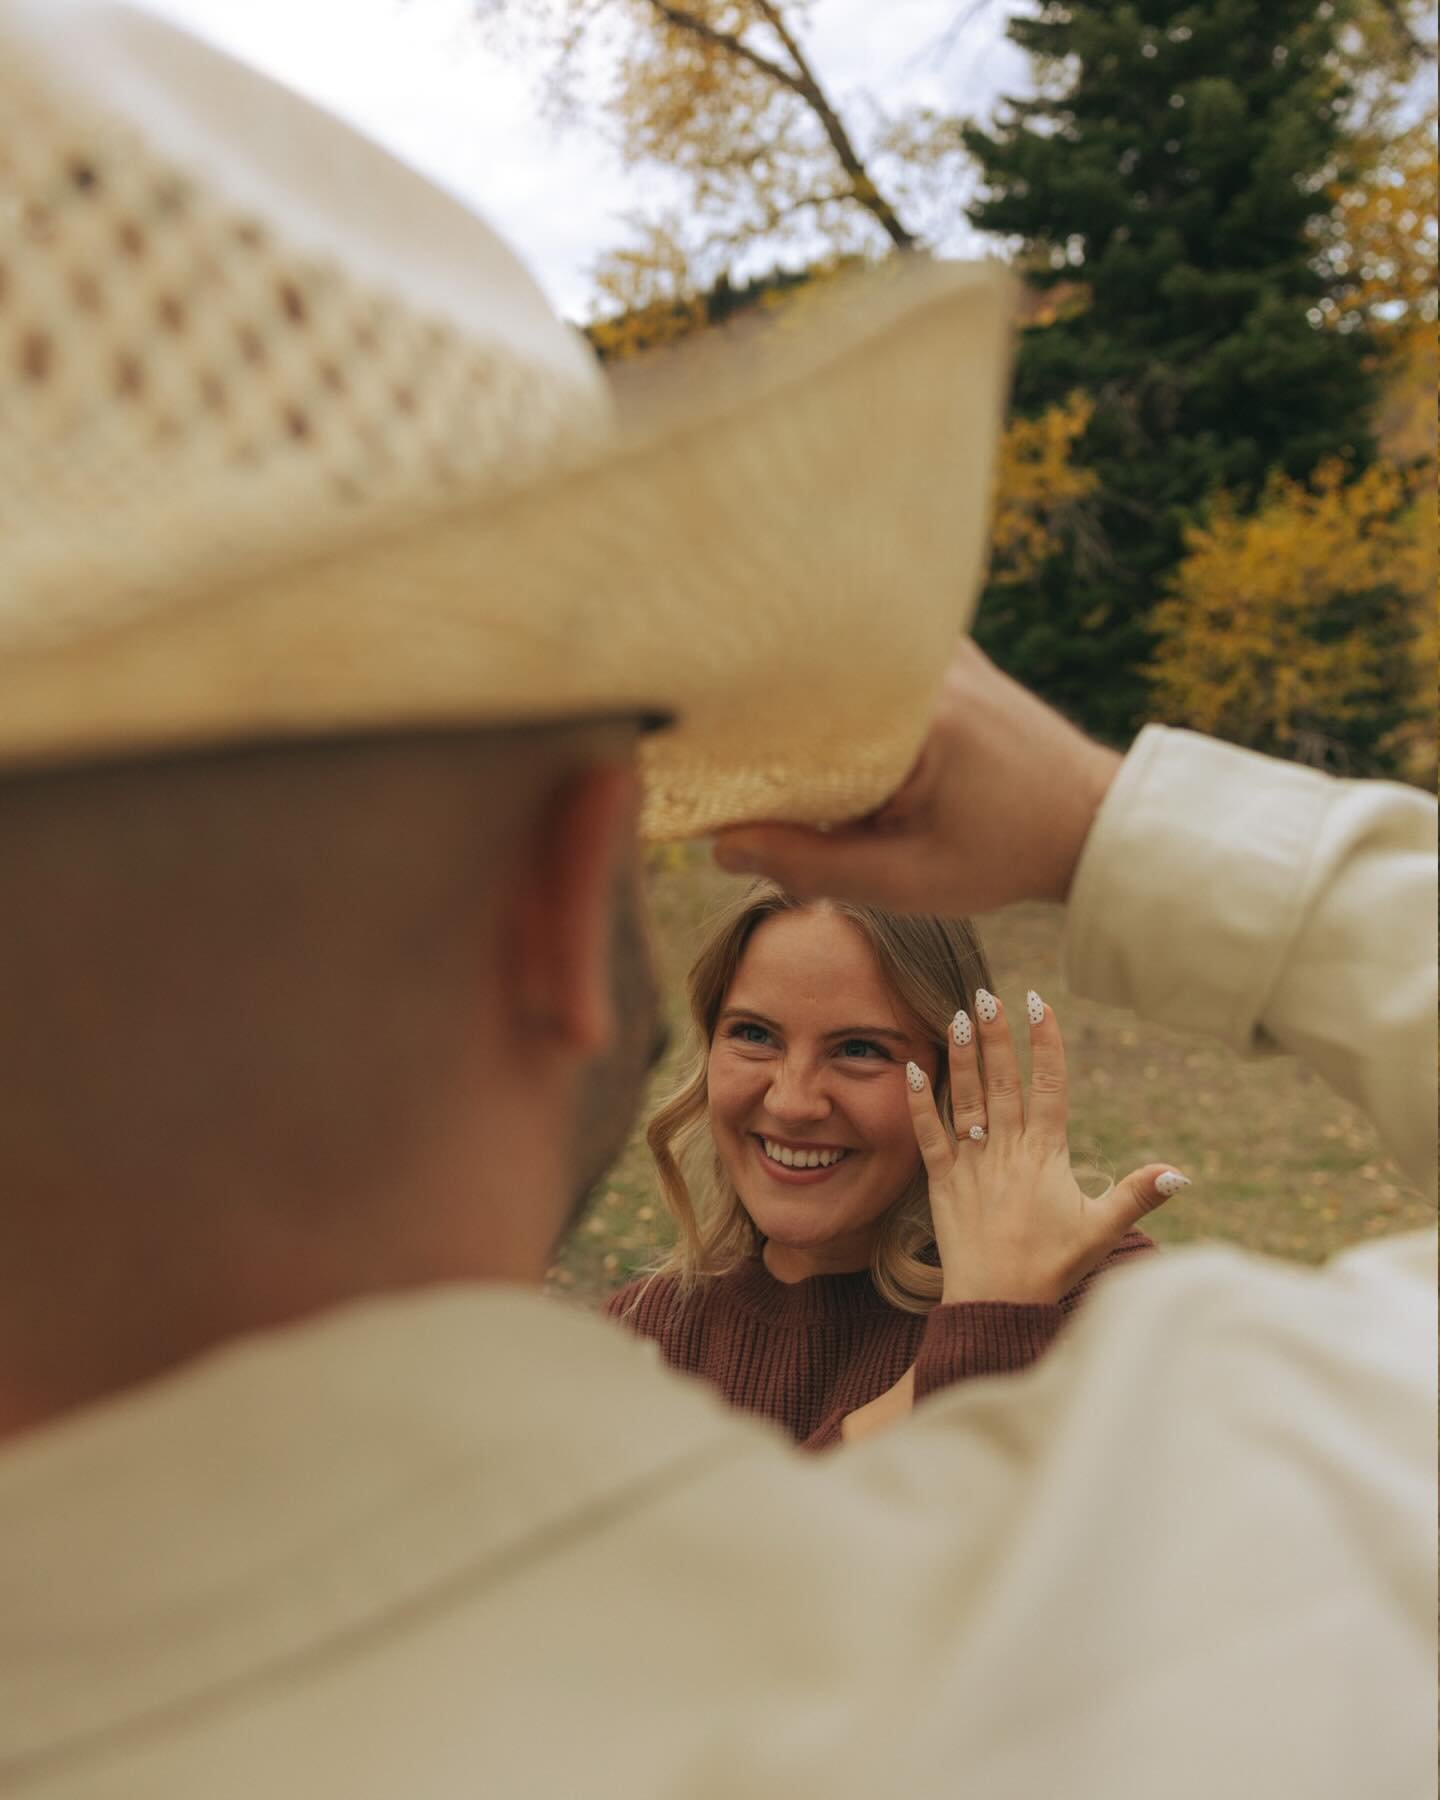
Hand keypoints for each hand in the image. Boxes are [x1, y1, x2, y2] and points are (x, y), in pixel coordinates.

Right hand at [714, 638, 1122, 914]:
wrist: (1093, 820)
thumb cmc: (1004, 855)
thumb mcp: (906, 881)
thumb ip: (812, 867)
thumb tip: (721, 846)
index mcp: (915, 712)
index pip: (794, 710)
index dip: (737, 738)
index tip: (695, 766)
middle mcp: (925, 662)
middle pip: (807, 676)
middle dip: (759, 712)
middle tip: (708, 743)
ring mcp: (939, 648)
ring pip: (836, 666)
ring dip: (799, 698)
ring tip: (751, 728)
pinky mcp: (946, 652)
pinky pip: (868, 660)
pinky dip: (837, 687)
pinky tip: (808, 713)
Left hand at [906, 987, 1186, 1305]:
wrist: (996, 1303)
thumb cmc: (1052, 1267)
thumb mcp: (1101, 1230)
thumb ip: (1139, 1195)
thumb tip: (1181, 1172)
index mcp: (1045, 1155)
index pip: (1049, 1086)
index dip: (1045, 1043)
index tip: (1040, 1003)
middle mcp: (1007, 1151)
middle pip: (1003, 1082)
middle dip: (997, 1035)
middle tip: (988, 993)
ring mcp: (972, 1164)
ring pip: (966, 1099)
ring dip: (962, 1057)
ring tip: (957, 1016)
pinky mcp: (942, 1182)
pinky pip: (928, 1135)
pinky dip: (920, 1102)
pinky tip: (914, 1069)